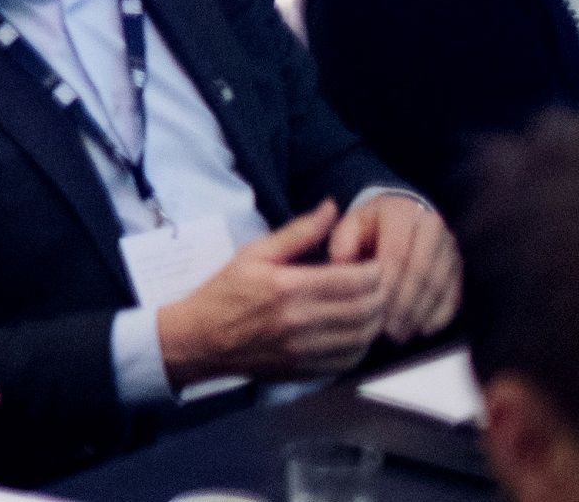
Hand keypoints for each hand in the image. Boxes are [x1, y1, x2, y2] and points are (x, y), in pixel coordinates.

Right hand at [159, 202, 390, 383]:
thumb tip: (332, 208)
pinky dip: (360, 344)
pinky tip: (350, 330)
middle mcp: (299, 320)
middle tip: (373, 283)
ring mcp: (304, 349)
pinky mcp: (305, 369)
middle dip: (379, 293)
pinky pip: (350, 359)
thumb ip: (298, 232)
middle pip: (367, 308)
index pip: (356, 279)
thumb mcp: (254, 253)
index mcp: (288, 286)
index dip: (374, 269)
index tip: (369, 263)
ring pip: (364, 335)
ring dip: (373, 319)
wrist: (198, 339)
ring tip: (365, 305)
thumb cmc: (224, 293)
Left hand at [328, 193, 460, 340]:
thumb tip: (341, 264)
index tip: (372, 309)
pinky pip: (455, 292)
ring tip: (400, 335)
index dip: (386, 284)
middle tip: (388, 331)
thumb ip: (342, 242)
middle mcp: (432, 226)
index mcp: (401, 212)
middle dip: (405, 305)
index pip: (397, 253)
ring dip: (420, 313)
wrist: (396, 219)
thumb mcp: (347, 227)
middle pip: (422, 271)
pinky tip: (422, 330)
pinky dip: (440, 314)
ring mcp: (449, 246)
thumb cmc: (364, 229)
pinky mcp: (458, 265)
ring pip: (440, 284)